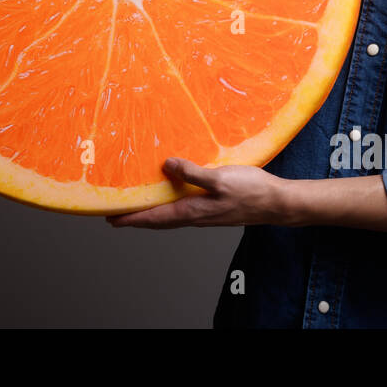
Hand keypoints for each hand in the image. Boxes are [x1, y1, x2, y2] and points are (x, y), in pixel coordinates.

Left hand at [105, 157, 285, 228]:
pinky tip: (170, 195)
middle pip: (158, 220)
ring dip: (152, 213)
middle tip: (115, 214)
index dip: (131, 218)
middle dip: (136, 218)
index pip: (154, 218)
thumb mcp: (219, 178)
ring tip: (136, 206)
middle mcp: (194, 216)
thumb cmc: (250, 191)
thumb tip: (167, 165)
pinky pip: (182, 210)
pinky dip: (169, 205)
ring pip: (170, 216)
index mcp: (192, 211)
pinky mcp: (212, 208)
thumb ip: (193, 173)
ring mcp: (204, 213)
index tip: (110, 218)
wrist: (276, 202)